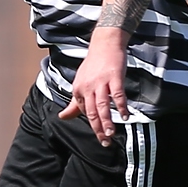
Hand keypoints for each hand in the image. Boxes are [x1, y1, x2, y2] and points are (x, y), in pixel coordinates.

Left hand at [58, 27, 128, 144]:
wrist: (104, 44)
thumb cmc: (93, 66)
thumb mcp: (80, 84)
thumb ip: (74, 103)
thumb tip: (62, 118)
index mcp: (78, 90)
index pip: (83, 112)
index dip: (93, 125)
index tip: (101, 137)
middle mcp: (87, 87)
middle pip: (91, 112)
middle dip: (98, 129)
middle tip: (104, 142)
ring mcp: (100, 82)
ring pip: (102, 105)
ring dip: (107, 121)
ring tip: (111, 134)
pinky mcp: (114, 76)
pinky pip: (117, 94)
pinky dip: (121, 106)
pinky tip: (126, 116)